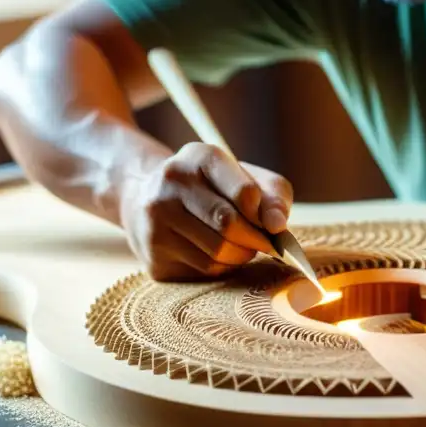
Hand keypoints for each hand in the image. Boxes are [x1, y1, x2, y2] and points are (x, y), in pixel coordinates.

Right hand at [118, 142, 292, 280]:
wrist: (148, 198)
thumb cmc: (212, 188)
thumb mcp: (245, 177)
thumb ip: (272, 195)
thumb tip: (277, 225)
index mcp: (198, 156)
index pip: (244, 192)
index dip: (264, 213)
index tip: (270, 222)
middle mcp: (171, 183)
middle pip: (229, 224)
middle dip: (256, 239)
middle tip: (266, 244)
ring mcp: (155, 219)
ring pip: (217, 252)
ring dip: (242, 255)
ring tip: (244, 247)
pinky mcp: (153, 255)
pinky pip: (204, 270)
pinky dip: (224, 267)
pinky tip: (221, 255)